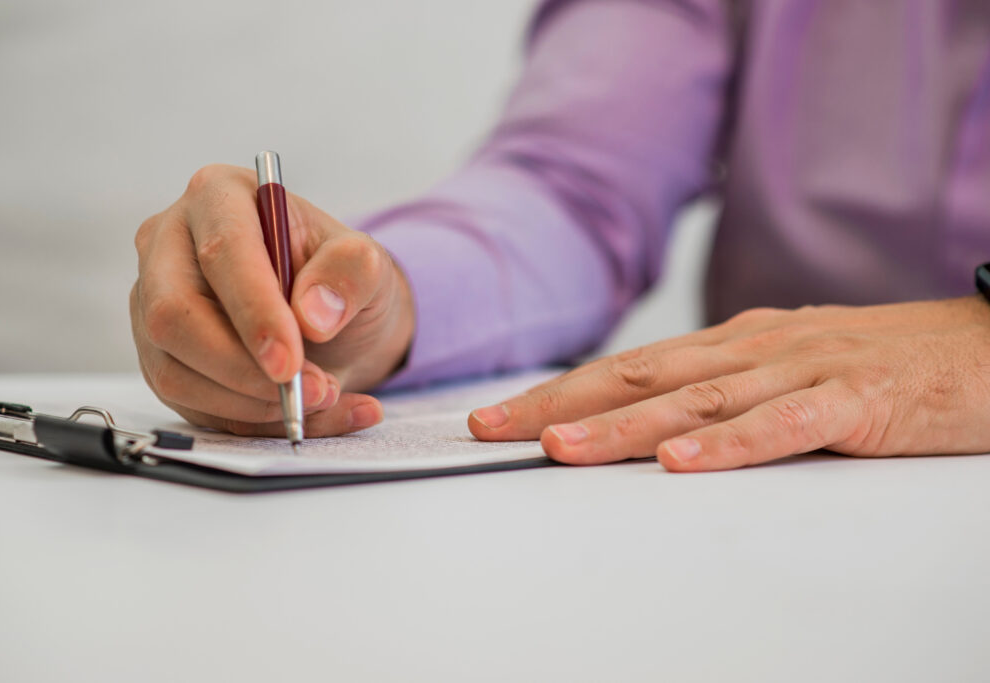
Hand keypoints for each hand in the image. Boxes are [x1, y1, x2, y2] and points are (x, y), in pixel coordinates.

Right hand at [130, 164, 414, 435]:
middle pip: (174, 316)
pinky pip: (192, 406)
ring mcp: (154, 304)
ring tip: (324, 398)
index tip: (291, 362)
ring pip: (175, 371)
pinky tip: (310, 416)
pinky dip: (256, 424)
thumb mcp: (367, 265)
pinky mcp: (162, 358)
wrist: (332, 317)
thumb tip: (313, 314)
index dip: (254, 312)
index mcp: (218, 197)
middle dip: (244, 369)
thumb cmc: (338, 277)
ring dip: (253, 403)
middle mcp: (170, 245)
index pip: (221, 253)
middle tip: (312, 391)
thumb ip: (350, 273)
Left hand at [468, 297, 989, 470]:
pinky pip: (784, 425)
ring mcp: (803, 369)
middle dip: (560, 405)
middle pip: (639, 378)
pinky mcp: (857, 399)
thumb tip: (655, 426)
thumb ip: (726, 392)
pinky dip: (728, 445)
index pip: (628, 369)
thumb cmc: (886, 364)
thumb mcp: (788, 371)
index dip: (558, 392)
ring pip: (696, 401)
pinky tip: (679, 464)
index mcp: (734, 344)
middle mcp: (754, 348)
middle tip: (491, 429)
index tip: (498, 418)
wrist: (989, 347)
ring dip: (622, 425)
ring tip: (559, 447)